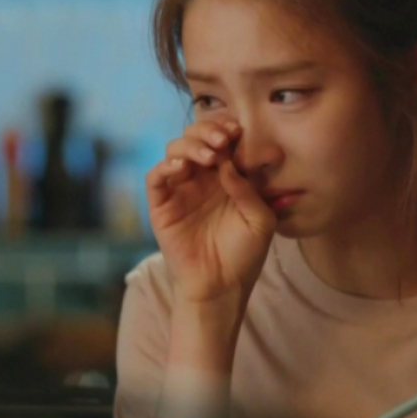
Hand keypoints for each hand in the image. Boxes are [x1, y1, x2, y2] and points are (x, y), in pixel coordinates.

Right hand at [146, 119, 275, 303]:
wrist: (222, 286)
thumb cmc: (245, 254)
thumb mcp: (260, 220)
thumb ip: (249, 190)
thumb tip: (228, 164)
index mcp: (228, 177)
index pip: (223, 142)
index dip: (227, 131)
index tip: (237, 132)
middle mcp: (202, 178)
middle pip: (196, 138)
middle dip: (208, 131)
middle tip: (223, 141)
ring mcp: (181, 189)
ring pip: (175, 150)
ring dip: (190, 146)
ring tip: (209, 157)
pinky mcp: (162, 205)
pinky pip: (156, 177)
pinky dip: (165, 166)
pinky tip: (181, 168)